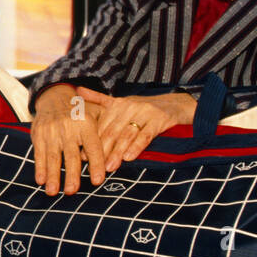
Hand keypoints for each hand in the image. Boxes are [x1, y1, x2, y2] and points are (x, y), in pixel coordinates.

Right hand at [30, 84, 105, 195]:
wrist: (54, 98)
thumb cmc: (81, 114)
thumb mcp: (97, 115)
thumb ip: (107, 132)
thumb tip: (121, 154)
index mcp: (86, 124)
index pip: (93, 147)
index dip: (96, 164)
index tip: (97, 181)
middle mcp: (69, 128)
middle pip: (71, 155)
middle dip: (71, 174)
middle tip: (72, 191)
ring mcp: (52, 131)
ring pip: (53, 156)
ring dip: (53, 175)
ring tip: (53, 192)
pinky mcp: (39, 134)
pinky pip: (39, 153)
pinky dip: (40, 168)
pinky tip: (41, 181)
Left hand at [74, 88, 196, 171]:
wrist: (178, 103)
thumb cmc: (145, 108)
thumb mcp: (123, 102)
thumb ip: (100, 99)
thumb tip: (78, 90)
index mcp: (118, 104)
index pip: (101, 126)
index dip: (91, 141)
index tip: (83, 157)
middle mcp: (129, 106)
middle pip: (112, 131)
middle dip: (102, 150)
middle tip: (94, 166)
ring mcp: (145, 112)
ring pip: (127, 135)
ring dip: (117, 152)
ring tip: (110, 167)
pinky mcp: (160, 119)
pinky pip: (146, 135)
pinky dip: (137, 146)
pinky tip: (130, 158)